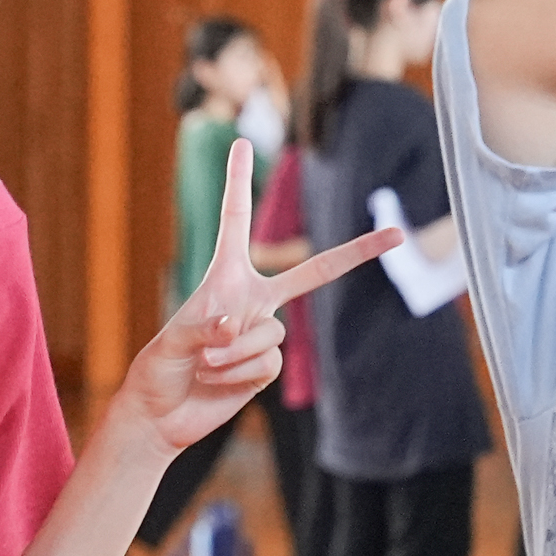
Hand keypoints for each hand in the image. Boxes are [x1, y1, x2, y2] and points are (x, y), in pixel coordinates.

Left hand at [118, 139, 399, 455]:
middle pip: (314, 272)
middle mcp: (252, 299)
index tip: (242, 141)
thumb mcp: (169, 343)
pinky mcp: (267, 366)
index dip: (239, 181)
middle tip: (395, 234)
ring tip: (204, 365)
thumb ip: (202, 330)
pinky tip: (217, 381)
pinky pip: (268, 364)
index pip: (235, 221)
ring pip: (272, 335)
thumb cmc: (159, 369)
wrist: (163, 414)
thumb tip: (234, 324)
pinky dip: (238, 374)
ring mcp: (263, 333)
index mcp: (224, 277)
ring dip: (232, 354)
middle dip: (357, 253)